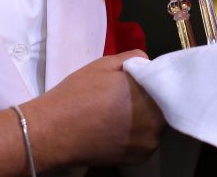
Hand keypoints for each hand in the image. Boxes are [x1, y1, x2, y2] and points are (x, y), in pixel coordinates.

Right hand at [23, 50, 164, 168]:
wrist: (52, 131)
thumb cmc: (77, 94)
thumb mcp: (105, 64)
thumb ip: (134, 58)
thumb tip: (147, 63)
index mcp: (151, 97)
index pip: (164, 84)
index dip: (153, 80)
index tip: (140, 79)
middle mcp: (156, 124)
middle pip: (162, 106)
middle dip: (149, 99)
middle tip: (128, 93)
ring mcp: (148, 145)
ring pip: (155, 125)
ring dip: (144, 117)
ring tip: (119, 111)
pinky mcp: (137, 159)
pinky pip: (145, 141)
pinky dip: (136, 133)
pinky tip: (116, 126)